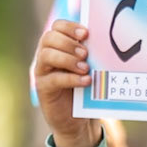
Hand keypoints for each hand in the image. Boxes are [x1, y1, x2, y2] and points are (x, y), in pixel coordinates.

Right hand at [33, 21, 101, 146]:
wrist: (76, 120)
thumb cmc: (83, 89)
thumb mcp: (88, 68)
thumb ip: (89, 54)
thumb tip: (104, 40)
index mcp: (57, 45)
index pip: (57, 26)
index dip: (70, 27)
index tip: (86, 34)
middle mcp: (46, 55)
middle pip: (49, 38)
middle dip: (68, 43)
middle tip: (85, 53)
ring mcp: (42, 71)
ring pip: (47, 55)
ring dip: (67, 58)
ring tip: (85, 67)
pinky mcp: (43, 88)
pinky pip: (53, 79)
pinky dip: (71, 78)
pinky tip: (86, 81)